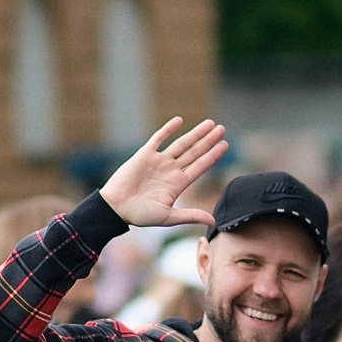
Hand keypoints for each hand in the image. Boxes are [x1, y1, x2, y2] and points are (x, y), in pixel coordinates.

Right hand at [100, 118, 228, 230]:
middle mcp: (171, 170)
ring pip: (181, 144)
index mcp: (178, 184)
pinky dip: (168, 129)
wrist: (115, 207)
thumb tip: (213, 220)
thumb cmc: (140, 215)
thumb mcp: (168, 217)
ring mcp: (159, 161)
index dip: (213, 155)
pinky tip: (180, 120)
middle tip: (222, 129)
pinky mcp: (144, 155)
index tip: (225, 145)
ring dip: (195, 133)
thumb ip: (190, 215)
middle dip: (208, 140)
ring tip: (210, 123)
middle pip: (194, 152)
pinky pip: (158, 138)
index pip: (200, 166)